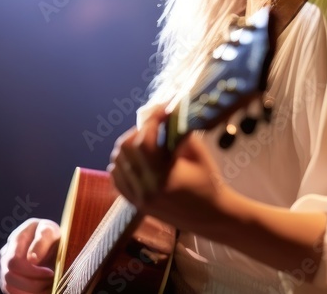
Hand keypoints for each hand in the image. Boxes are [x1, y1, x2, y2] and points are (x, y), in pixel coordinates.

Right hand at [0, 218, 60, 293]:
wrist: (51, 243)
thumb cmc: (51, 236)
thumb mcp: (51, 231)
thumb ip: (42, 241)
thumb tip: (32, 259)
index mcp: (16, 238)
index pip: (14, 261)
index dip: (32, 271)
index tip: (51, 273)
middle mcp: (6, 254)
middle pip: (9, 276)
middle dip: (33, 283)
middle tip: (51, 281)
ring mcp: (5, 268)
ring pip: (10, 288)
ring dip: (31, 291)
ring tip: (48, 286)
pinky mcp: (9, 281)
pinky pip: (14, 293)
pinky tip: (42, 290)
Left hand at [108, 106, 229, 235]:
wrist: (210, 217)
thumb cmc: (209, 183)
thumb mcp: (198, 154)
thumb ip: (179, 133)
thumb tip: (166, 114)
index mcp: (162, 176)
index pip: (144, 140)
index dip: (152, 119)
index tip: (162, 109)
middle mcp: (145, 188)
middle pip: (125, 149)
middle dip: (138, 131)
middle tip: (154, 127)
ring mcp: (137, 197)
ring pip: (117, 162)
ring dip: (128, 146)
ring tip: (145, 141)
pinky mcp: (135, 203)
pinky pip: (116, 178)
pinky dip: (122, 164)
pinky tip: (135, 159)